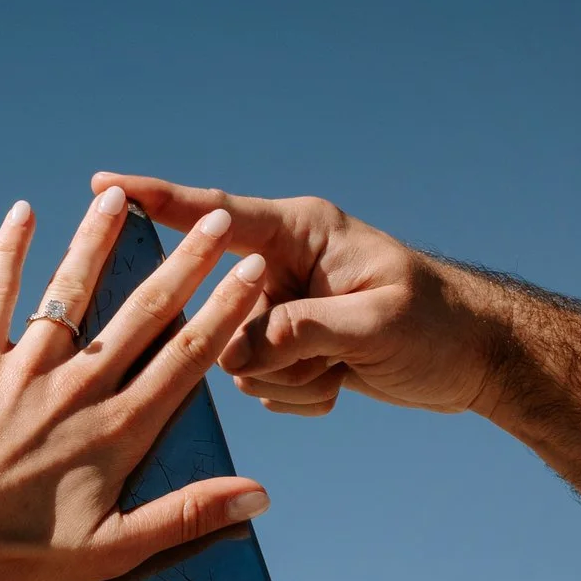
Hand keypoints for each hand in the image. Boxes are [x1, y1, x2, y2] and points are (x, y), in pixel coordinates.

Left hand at [0, 186, 274, 580]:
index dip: (223, 311)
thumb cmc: (17, 559)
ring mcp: (24, 371)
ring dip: (99, 241)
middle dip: (183, 263)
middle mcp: (78, 390)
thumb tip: (259, 495)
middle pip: (142, 314)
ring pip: (72, 291)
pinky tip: (23, 212)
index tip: (251, 270)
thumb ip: (185, 517)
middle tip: (215, 221)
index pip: (185, 360)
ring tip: (122, 197)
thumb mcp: (111, 552)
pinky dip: (9, 253)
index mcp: (116, 432)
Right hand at [90, 172, 502, 419]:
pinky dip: (301, 395)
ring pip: (236, 358)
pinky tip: (342, 384)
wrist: (475, 357)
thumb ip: (302, 331)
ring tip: (343, 368)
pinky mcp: (285, 348)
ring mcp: (278, 309)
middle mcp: (279, 267)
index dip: (158, 200)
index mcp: (298, 234)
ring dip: (289, 378)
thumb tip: (238, 354)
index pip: (215, 217)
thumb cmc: (437, 323)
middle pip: (218, 313)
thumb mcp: (374, 324)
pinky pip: (261, 385)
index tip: (104, 185)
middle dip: (266, 349)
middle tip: (326, 352)